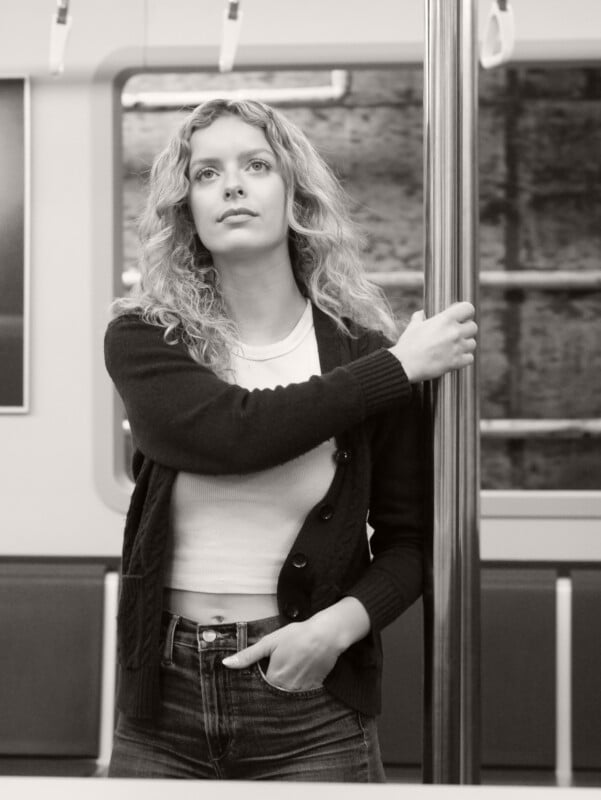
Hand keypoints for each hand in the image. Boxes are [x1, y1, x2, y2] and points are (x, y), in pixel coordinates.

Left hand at [221, 618, 341, 691]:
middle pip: (273, 695)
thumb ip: (248, 655)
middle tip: (273, 675)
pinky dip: (298, 688)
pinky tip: (299, 674)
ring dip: (284, 690)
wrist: (326, 635)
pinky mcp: (314, 689)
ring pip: (287, 696)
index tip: (259, 677)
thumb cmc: (296, 636)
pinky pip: (301, 695)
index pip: (259, 690)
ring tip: (288, 673)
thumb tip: (226, 664)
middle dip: (270, 689)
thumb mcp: (269, 642)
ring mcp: (302, 692)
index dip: (257, 683)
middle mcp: (287, 690)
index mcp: (274, 679)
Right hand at [390, 301, 476, 381]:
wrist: (405, 365)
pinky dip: (464, 358)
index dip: (465, 312)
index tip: (461, 317)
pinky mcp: (457, 362)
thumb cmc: (407, 345)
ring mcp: (457, 348)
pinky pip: (470, 358)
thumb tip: (422, 314)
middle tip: (456, 334)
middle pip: (473, 327)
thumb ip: (420, 317)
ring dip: (465, 345)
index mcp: (445, 319)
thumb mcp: (413, 326)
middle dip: (466, 330)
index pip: (468, 308)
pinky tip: (455, 357)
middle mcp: (454, 332)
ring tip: (454, 347)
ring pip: (472, 343)